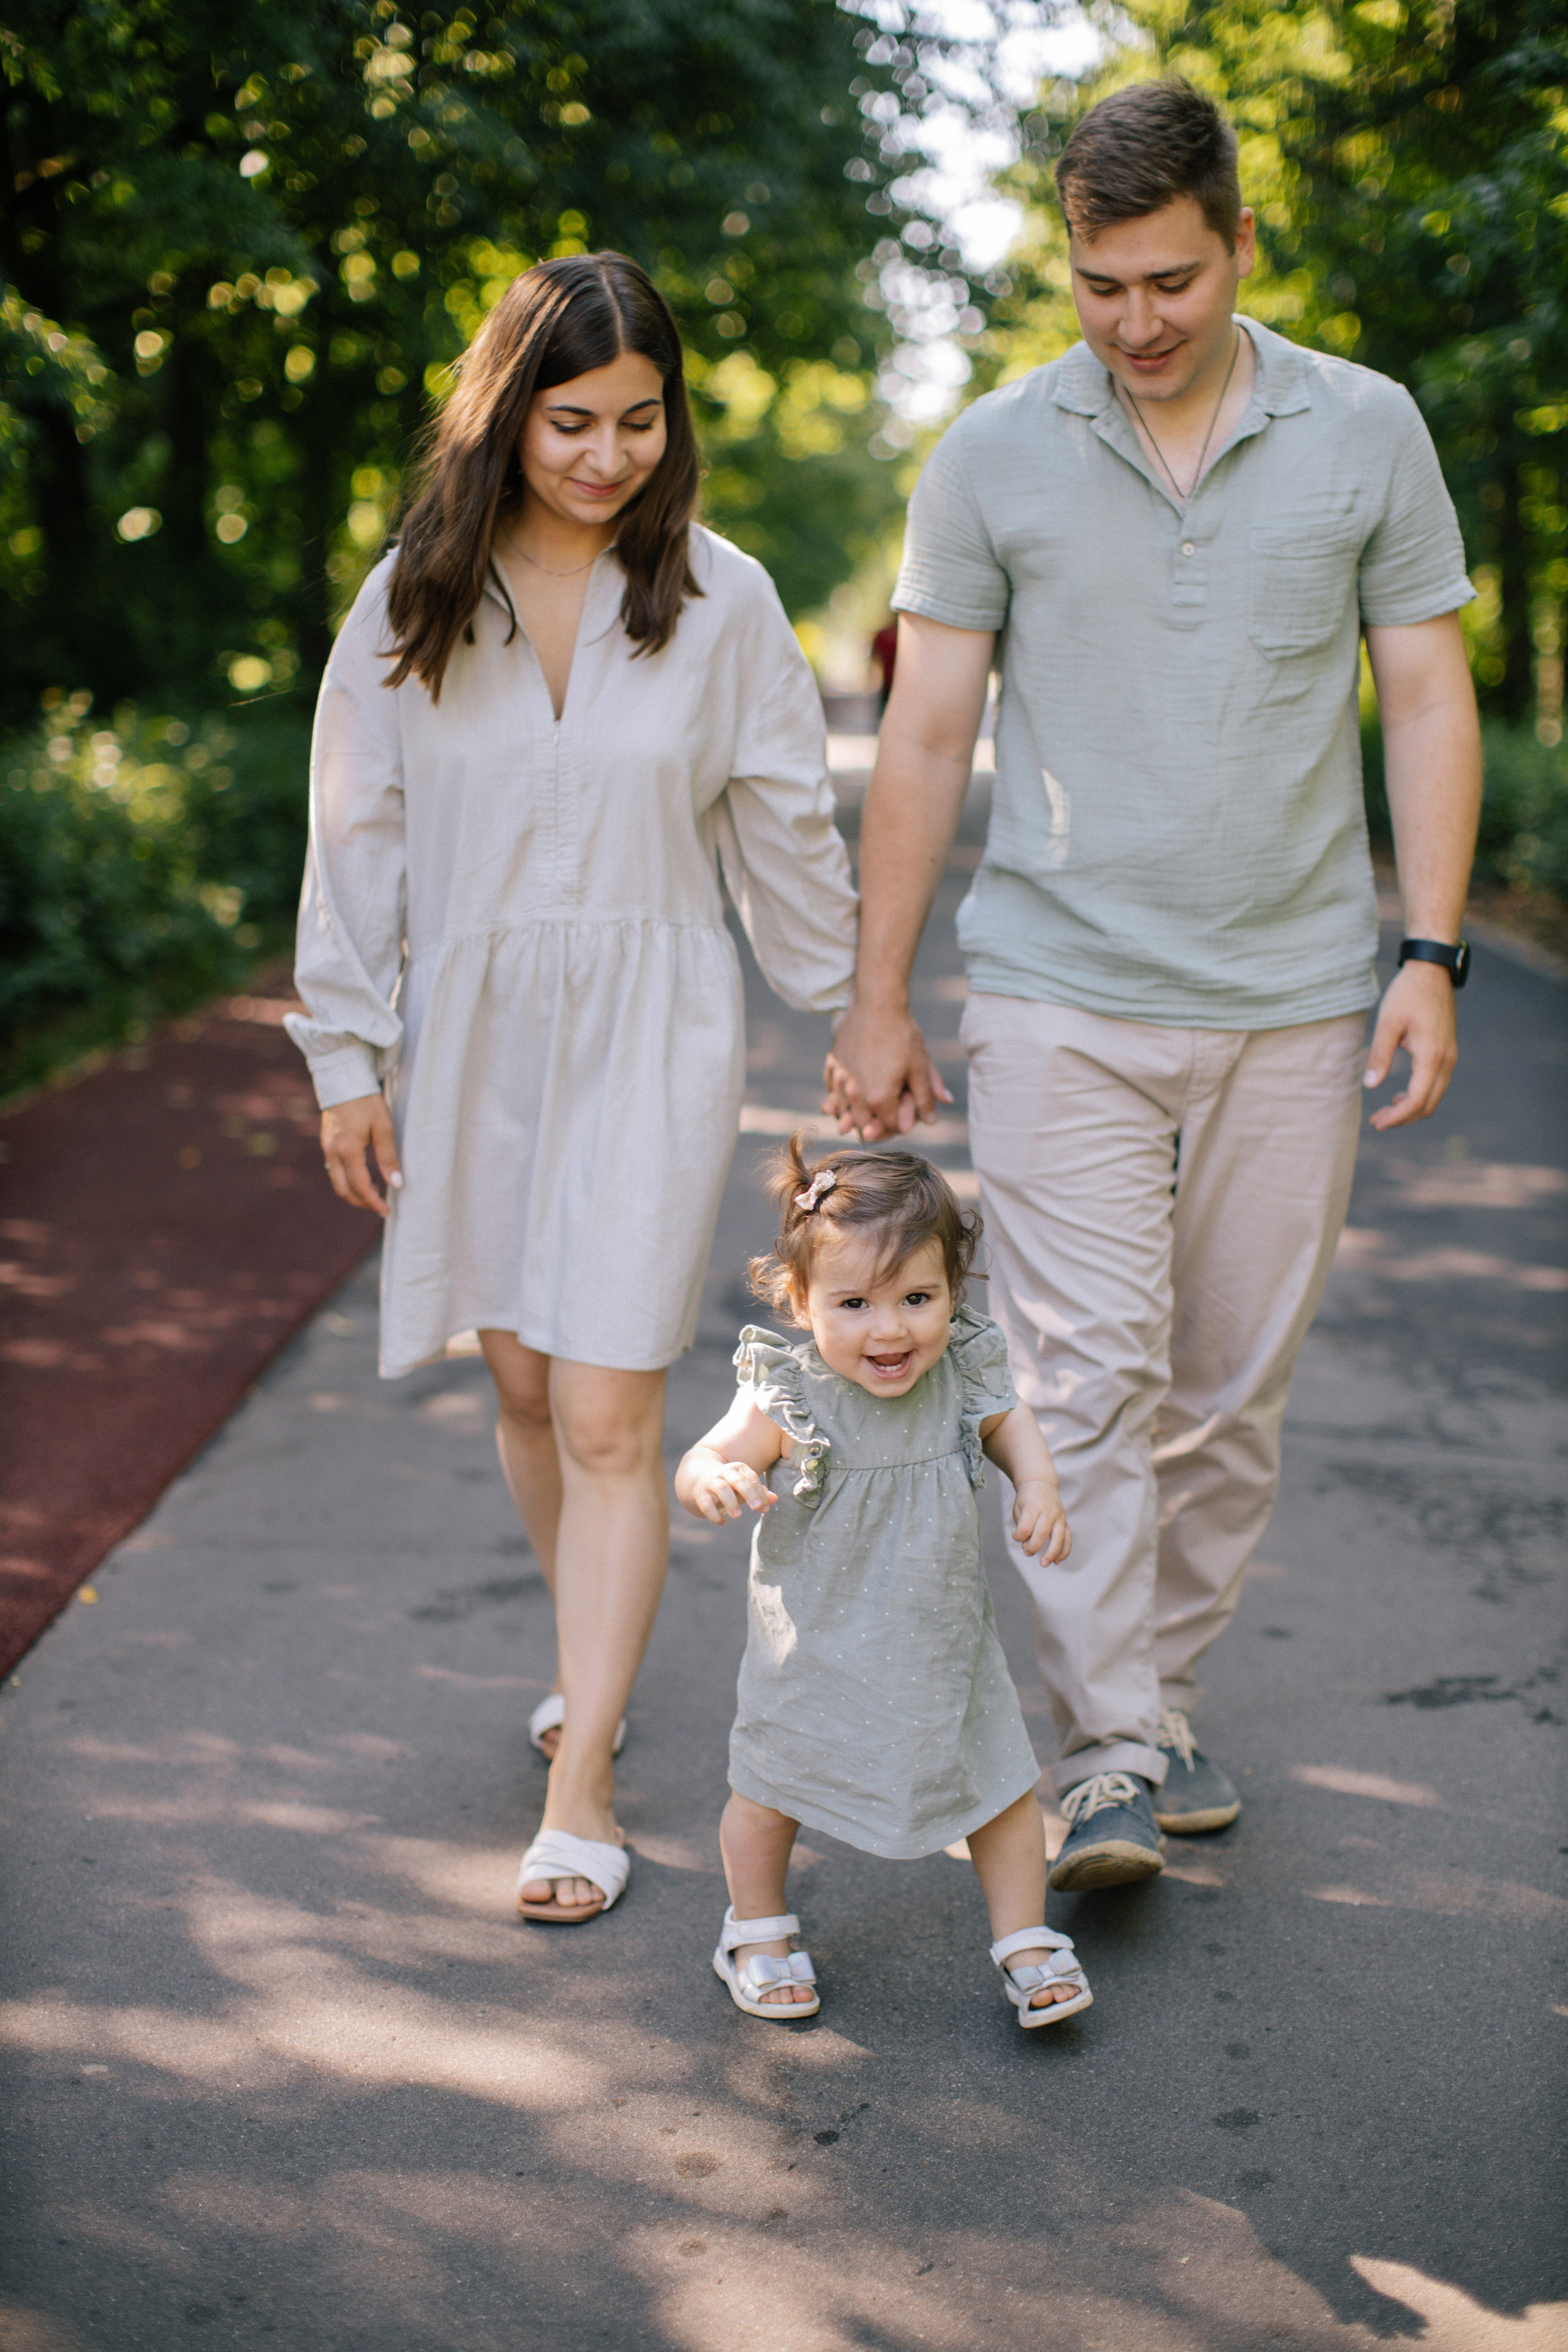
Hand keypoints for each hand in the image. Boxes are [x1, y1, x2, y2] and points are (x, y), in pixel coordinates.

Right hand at [321, 1093, 401, 1215]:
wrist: (343, 1078)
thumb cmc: (367, 1100)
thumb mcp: (383, 1127)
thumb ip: (388, 1157)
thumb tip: (396, 1183)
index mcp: (348, 1149)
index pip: (359, 1186)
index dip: (373, 1202)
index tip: (387, 1210)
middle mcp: (332, 1152)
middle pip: (343, 1190)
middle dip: (361, 1202)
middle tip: (380, 1206)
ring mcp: (326, 1147)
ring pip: (337, 1181)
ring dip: (353, 1192)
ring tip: (373, 1193)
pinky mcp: (326, 1142)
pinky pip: (334, 1169)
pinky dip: (347, 1179)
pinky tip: (361, 1177)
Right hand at [684, 1456, 776, 1524]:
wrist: (699, 1479)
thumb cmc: (729, 1485)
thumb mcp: (744, 1487)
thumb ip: (759, 1493)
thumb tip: (775, 1499)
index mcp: (738, 1469)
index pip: (751, 1478)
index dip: (759, 1492)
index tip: (764, 1508)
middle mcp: (724, 1473)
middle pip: (737, 1480)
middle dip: (748, 1493)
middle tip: (756, 1507)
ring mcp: (711, 1482)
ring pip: (721, 1488)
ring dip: (730, 1502)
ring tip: (738, 1516)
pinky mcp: (700, 1494)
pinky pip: (706, 1503)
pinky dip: (714, 1514)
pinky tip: (722, 1522)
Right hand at [822, 1002, 951, 1140]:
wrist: (876, 1004)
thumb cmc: (902, 1035)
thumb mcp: (920, 1067)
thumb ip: (925, 1097)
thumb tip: (932, 1121)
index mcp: (879, 1098)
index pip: (887, 1126)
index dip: (899, 1124)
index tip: (905, 1115)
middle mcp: (855, 1093)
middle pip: (862, 1123)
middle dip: (875, 1123)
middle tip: (886, 1112)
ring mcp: (840, 1079)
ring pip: (843, 1109)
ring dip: (854, 1112)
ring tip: (867, 1103)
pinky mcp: (832, 1065)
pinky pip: (832, 1090)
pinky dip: (840, 1094)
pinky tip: (852, 1087)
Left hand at [1011, 1478, 1069, 1563]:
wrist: (1041, 1484)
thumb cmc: (1026, 1500)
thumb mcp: (1018, 1508)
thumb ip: (1022, 1527)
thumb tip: (1027, 1546)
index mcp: (1033, 1506)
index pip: (1026, 1527)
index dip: (1018, 1536)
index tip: (1016, 1536)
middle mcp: (1048, 1511)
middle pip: (1042, 1533)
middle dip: (1034, 1547)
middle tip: (1027, 1553)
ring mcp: (1059, 1517)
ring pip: (1059, 1537)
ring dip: (1052, 1553)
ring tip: (1044, 1564)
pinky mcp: (1065, 1522)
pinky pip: (1068, 1538)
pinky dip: (1064, 1551)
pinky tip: (1057, 1561)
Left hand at [1363, 961, 1458, 1131]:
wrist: (1433, 971)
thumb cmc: (1408, 993)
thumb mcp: (1387, 1023)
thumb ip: (1379, 1055)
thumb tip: (1370, 1085)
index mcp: (1431, 1056)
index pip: (1417, 1100)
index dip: (1397, 1117)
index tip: (1377, 1122)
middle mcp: (1446, 1060)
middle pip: (1428, 1104)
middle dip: (1403, 1118)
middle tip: (1377, 1121)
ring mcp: (1450, 1056)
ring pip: (1434, 1096)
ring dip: (1411, 1108)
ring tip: (1385, 1110)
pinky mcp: (1447, 1051)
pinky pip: (1436, 1083)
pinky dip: (1419, 1095)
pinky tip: (1399, 1094)